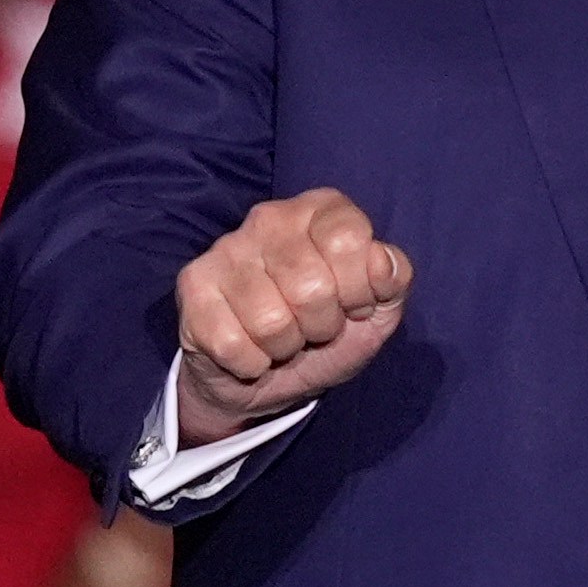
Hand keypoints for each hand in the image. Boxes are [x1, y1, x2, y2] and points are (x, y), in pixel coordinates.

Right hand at [175, 189, 412, 446]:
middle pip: (312, 286)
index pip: (350, 239)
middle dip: (321, 326)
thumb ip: (394, 280)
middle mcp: (271, 216)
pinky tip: (251, 350)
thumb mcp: (378, 310)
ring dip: (285, 347)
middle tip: (313, 328)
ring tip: (282, 338)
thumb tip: (382, 262)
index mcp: (322, 209)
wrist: (266, 377)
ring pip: (271, 320)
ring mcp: (227, 248)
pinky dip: (251, 364)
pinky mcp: (193, 284)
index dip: (359, 288)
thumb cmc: (326, 332)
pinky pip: (232, 343)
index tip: (354, 305)